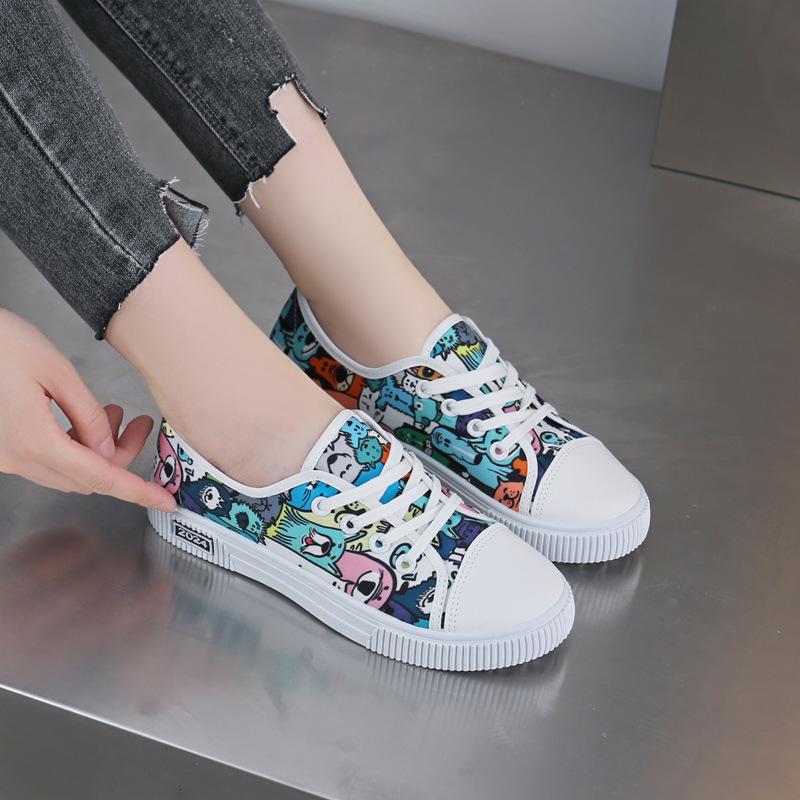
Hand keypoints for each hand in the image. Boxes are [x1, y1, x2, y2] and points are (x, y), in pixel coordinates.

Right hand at [0, 309, 175, 510]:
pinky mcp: (1, 446)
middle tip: (140, 424)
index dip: (137, 491)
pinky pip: (47, 458)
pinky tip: (85, 416)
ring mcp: (5, 456)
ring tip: (113, 412)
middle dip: (121, 456)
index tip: (166, 501)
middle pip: (87, 476)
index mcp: (35, 441)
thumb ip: (87, 414)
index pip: (101, 478)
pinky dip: (75, 445)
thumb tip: (107, 449)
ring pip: (68, 470)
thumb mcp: (55, 370)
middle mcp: (18, 457)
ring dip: (98, 449)